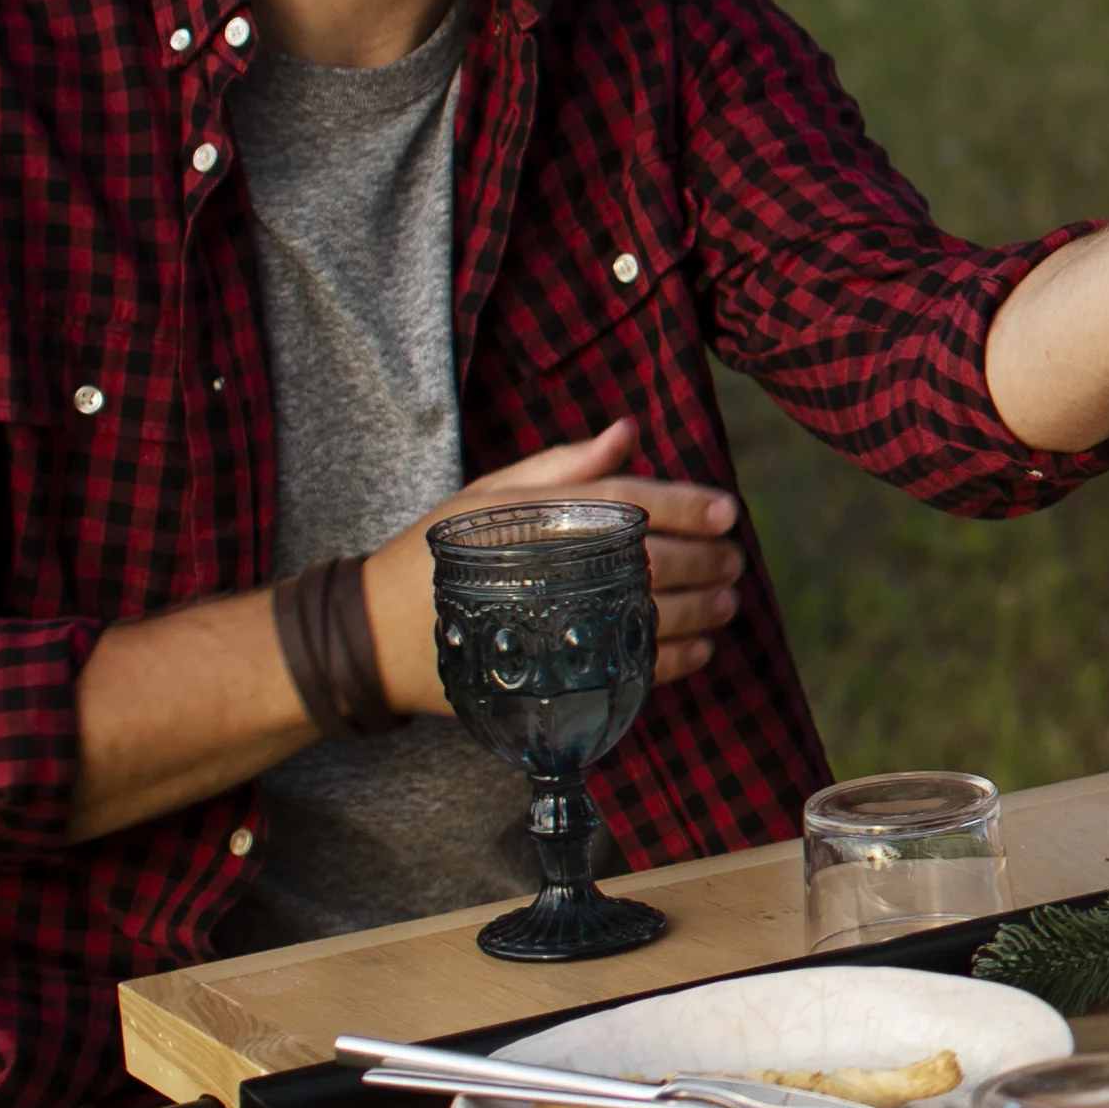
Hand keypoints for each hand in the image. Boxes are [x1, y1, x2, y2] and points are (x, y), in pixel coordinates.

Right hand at [364, 420, 745, 708]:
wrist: (374, 635)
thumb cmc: (440, 554)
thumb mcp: (488, 495)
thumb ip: (562, 465)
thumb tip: (627, 431)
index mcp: (533, 520)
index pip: (625, 503)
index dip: (684, 504)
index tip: (727, 509)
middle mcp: (546, 572)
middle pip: (647, 562)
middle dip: (703, 559)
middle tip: (734, 559)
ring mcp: (547, 629)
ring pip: (645, 619)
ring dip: (698, 611)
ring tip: (728, 600)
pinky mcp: (545, 676)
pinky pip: (623, 672)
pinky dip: (669, 662)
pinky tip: (699, 649)